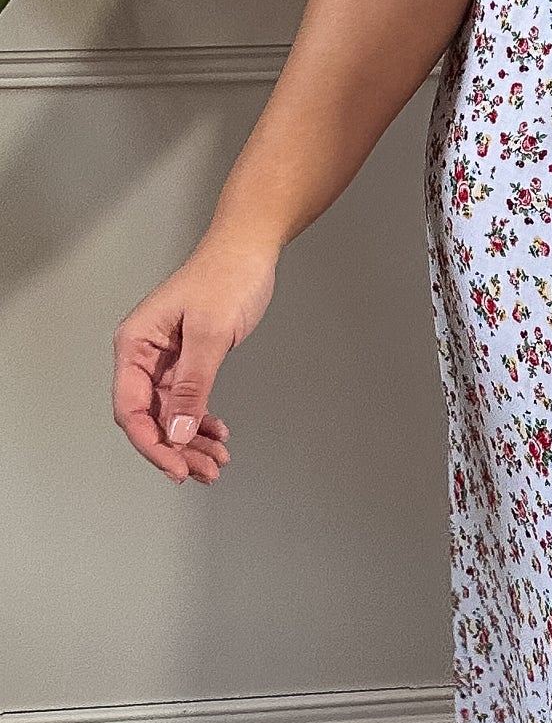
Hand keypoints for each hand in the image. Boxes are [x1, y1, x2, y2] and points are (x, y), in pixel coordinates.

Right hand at [112, 237, 276, 482]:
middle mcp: (143, 354)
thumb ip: (192, 386)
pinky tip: (217, 435)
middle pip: (148, 417)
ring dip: (190, 442)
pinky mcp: (187, 360)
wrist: (248, 251)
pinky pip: (186, 402)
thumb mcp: (210, 334)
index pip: (131, 408)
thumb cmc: (226, 278)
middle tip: (204, 471)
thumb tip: (175, 432)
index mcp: (135, 344)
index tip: (176, 466)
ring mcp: (164, 359)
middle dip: (175, 449)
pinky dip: (200, 422)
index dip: (151, 443)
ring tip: (216, 462)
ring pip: (169, 415)